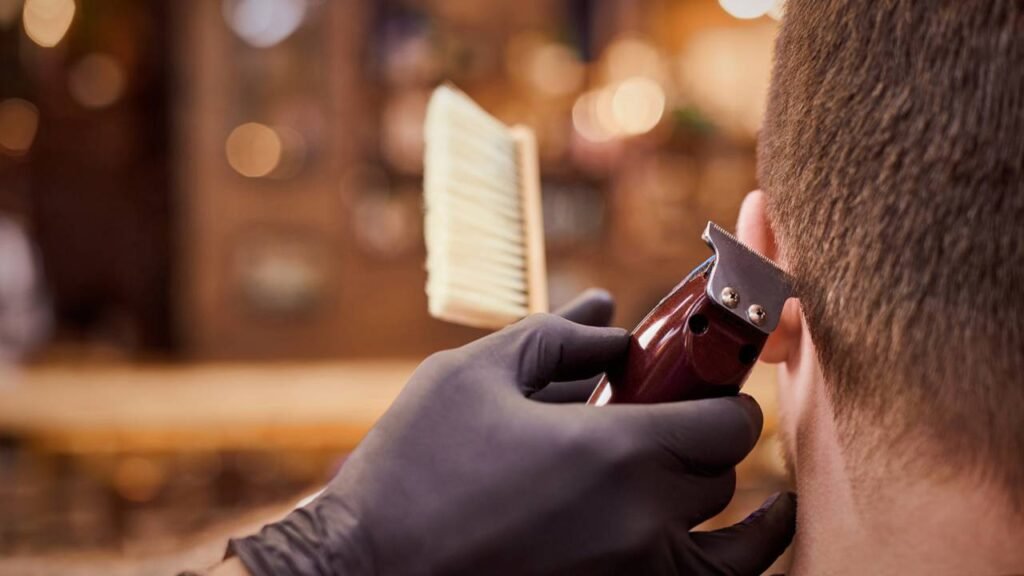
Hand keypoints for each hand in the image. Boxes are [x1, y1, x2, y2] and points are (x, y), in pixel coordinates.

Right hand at [229, 291, 795, 574]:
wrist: (362, 572)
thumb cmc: (412, 469)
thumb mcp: (473, 377)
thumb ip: (556, 338)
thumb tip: (609, 313)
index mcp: (615, 454)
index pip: (729, 424)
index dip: (725, 396)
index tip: (703, 386)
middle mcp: (642, 527)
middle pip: (724, 478)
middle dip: (706, 444)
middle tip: (674, 425)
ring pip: (732, 554)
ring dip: (734, 514)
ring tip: (751, 498)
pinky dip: (723, 571)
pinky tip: (723, 547)